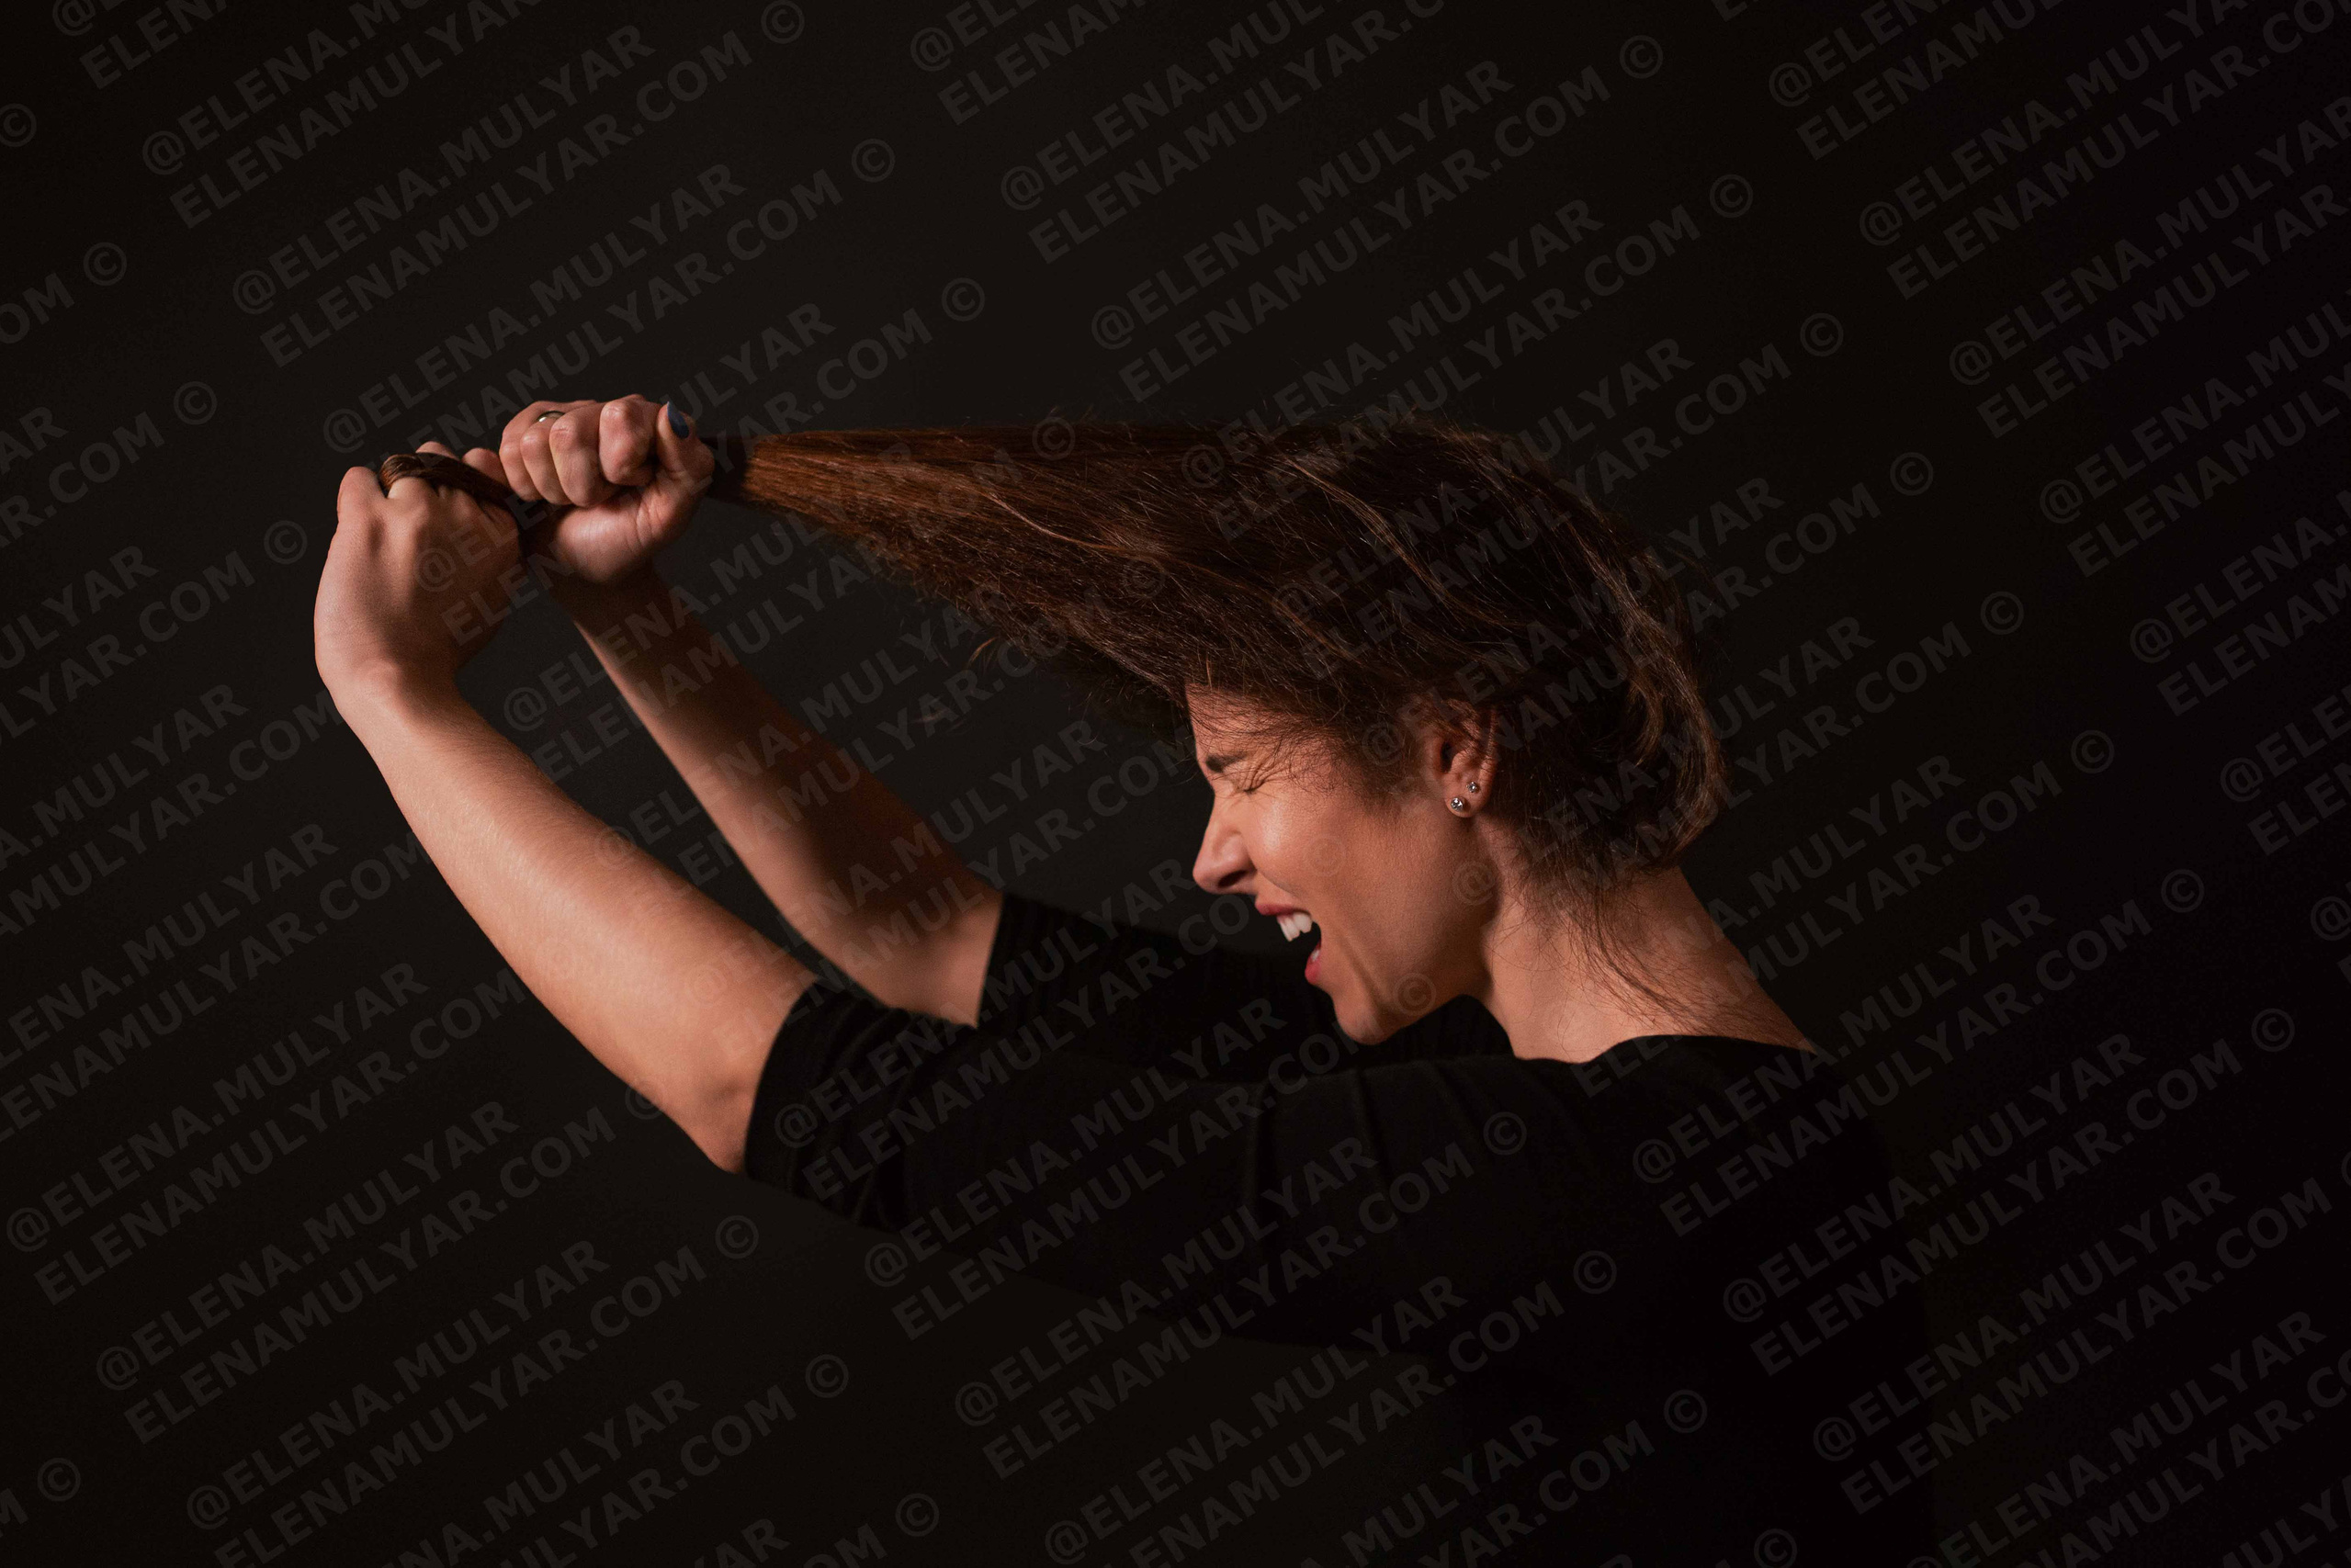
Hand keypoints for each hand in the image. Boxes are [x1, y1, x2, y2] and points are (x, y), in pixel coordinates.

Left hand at [315, 442, 520, 696]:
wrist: (396, 678)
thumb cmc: (440, 648)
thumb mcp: (493, 594)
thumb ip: (490, 547)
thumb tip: (473, 512)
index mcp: (500, 536)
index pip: (482, 473)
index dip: (458, 489)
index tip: (444, 518)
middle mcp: (463, 517)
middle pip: (441, 463)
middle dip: (424, 488)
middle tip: (408, 533)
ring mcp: (415, 515)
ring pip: (401, 467)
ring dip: (388, 494)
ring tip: (381, 539)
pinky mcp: (368, 520)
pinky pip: (358, 479)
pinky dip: (355, 498)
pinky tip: (357, 534)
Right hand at [497, 395, 712, 586]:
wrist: (586, 567)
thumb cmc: (630, 539)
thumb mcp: (670, 515)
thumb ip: (689, 465)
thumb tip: (670, 415)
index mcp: (651, 421)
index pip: (620, 417)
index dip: (620, 466)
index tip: (633, 486)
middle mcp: (609, 409)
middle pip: (570, 433)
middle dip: (583, 484)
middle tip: (600, 498)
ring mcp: (567, 416)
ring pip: (536, 442)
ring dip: (555, 488)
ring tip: (576, 498)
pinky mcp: (527, 430)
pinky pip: (510, 447)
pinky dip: (526, 484)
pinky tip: (548, 491)